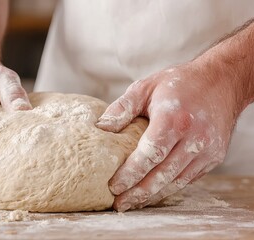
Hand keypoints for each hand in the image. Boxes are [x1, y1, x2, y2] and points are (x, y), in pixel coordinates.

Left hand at [96, 62, 238, 210]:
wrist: (220, 82)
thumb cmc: (179, 83)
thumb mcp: (146, 87)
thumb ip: (122, 107)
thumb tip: (101, 128)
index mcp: (174, 119)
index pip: (150, 154)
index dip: (131, 174)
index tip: (113, 187)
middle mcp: (194, 138)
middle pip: (162, 174)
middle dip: (138, 193)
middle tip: (119, 205)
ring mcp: (207, 150)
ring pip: (176, 181)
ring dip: (153, 195)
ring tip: (132, 203)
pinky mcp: (214, 157)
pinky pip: (187, 179)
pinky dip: (168, 188)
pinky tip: (152, 192)